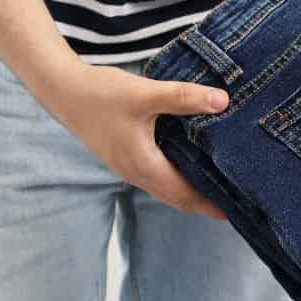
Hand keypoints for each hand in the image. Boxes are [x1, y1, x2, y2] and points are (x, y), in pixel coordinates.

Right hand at [33, 61, 229, 218]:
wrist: (61, 90)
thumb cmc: (99, 93)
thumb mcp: (144, 93)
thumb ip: (183, 97)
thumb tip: (222, 100)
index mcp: (143, 165)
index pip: (185, 195)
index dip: (212, 204)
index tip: (239, 210)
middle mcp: (136, 173)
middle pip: (179, 198)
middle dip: (207, 203)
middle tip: (239, 203)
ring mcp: (129, 167)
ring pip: (168, 188)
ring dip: (193, 191)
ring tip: (223, 187)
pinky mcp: (126, 156)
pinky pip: (159, 176)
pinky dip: (179, 177)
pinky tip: (194, 163)